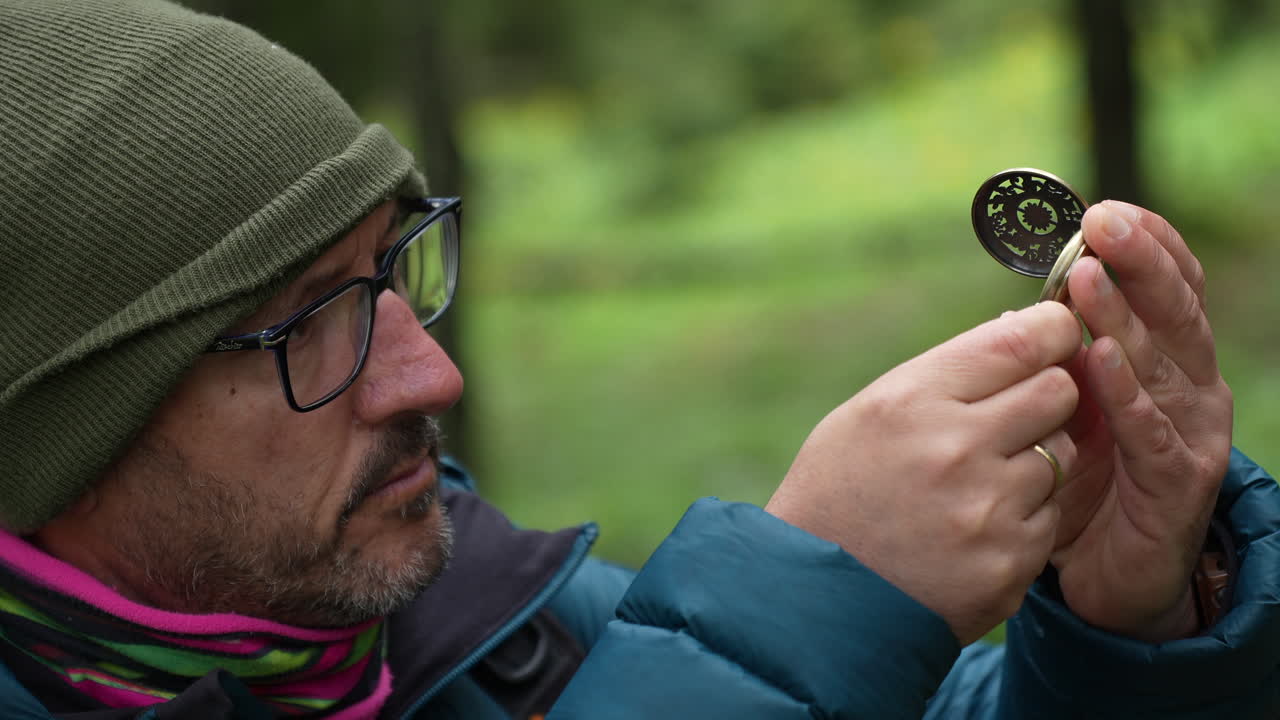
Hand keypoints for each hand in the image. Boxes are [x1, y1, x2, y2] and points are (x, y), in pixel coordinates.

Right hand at [767, 303, 1080, 644]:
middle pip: (1059, 391)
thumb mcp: (870, 413)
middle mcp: (956, 449)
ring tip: (973, 487)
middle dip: (1045, 396)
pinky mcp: (1010, 564)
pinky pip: (1049, 518)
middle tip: (1012, 416)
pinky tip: (972, 532)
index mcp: (914, 400)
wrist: (814, 599)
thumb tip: (1024, 328)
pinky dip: (1021, 520)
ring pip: (1061, 457)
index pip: (1023, 341)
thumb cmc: (840, 491)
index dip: (1051, 330)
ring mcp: (988, 511)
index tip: (1052, 335)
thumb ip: (947, 374)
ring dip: (1031, 464)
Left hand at [1051, 201, 1232, 641]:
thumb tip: (1023, 306)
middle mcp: (1192, 388)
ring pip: (1163, 363)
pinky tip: (1100, 361)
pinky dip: (1127, 395)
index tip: (1106, 209)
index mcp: (1171, 362)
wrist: (1112, 576)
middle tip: (1102, 222)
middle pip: (1174, 311)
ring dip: (1124, 316)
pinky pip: (1151, 433)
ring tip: (1088, 277)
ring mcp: (1190, 435)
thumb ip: (1063, 358)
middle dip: (1140, 262)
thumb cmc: (1091, 479)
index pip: (1170, 289)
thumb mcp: (1076, 406)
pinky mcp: (1176, 485)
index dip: (1146, 246)